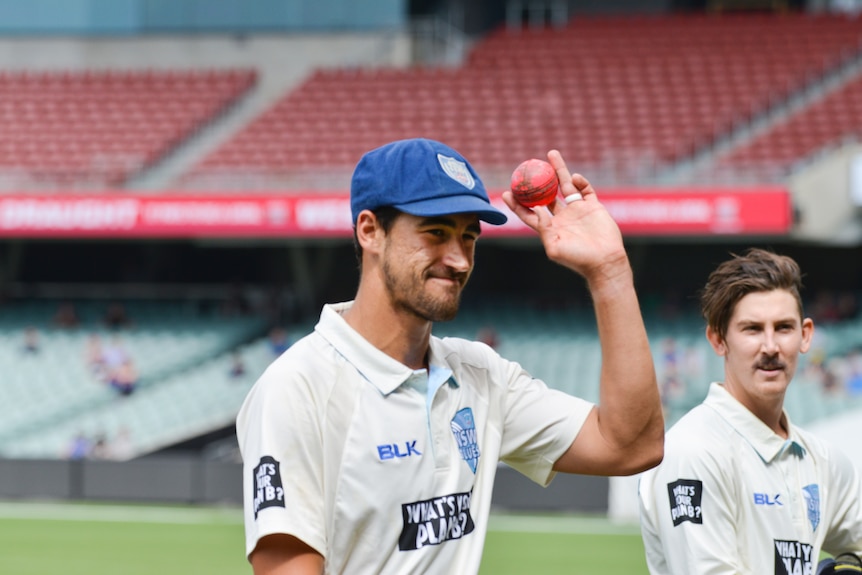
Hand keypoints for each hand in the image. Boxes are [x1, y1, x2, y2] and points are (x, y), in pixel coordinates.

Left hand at [501, 150, 627, 283]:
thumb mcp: (554, 247)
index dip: (518, 204)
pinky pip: (585, 189)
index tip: (507, 192)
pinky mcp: (593, 207)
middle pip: (546, 194)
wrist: (605, 261)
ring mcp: (577, 211)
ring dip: (559, 170)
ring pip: (565, 185)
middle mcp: (562, 217)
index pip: (530, 213)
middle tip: (528, 165)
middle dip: (537, 180)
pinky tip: (574, 176)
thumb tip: (536, 208)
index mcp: (550, 228)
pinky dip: (580, 181)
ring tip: (551, 153)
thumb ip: (544, 228)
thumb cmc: (578, 259)